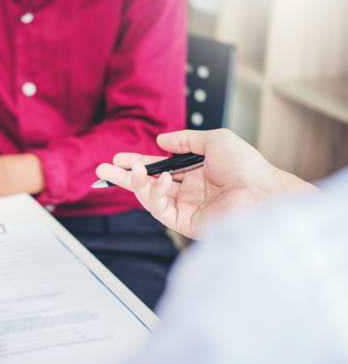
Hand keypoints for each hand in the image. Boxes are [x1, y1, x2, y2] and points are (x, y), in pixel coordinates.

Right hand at [96, 129, 314, 238]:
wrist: (261, 192)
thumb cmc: (246, 166)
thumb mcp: (214, 140)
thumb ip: (185, 140)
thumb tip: (161, 141)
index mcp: (195, 173)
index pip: (159, 167)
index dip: (138, 162)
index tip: (119, 157)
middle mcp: (189, 191)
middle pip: (148, 184)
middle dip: (124, 177)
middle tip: (102, 170)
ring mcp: (186, 208)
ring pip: (150, 197)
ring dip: (136, 183)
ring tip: (128, 170)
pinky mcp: (185, 223)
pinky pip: (160, 209)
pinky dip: (155, 193)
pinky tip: (160, 179)